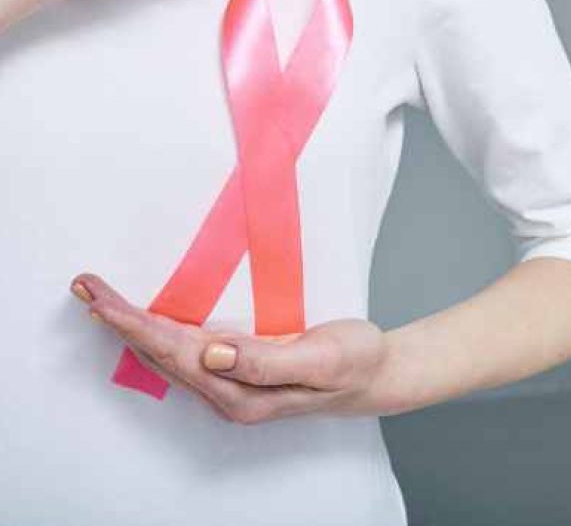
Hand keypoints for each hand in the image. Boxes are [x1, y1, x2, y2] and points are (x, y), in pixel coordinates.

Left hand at [70, 273, 388, 423]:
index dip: (134, 324)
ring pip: (168, 353)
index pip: (174, 352)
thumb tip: (211, 353)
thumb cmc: (354, 362)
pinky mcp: (239, 369)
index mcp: (241, 391)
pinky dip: (158, 331)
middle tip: (85, 287)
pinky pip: (186, 350)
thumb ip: (266, 361)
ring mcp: (231, 383)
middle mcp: (227, 391)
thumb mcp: (322, 358)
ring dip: (133, 326)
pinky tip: (148, 322)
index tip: (101, 300)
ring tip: (102, 301)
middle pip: (160, 353)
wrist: (376, 375)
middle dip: (118, 321)